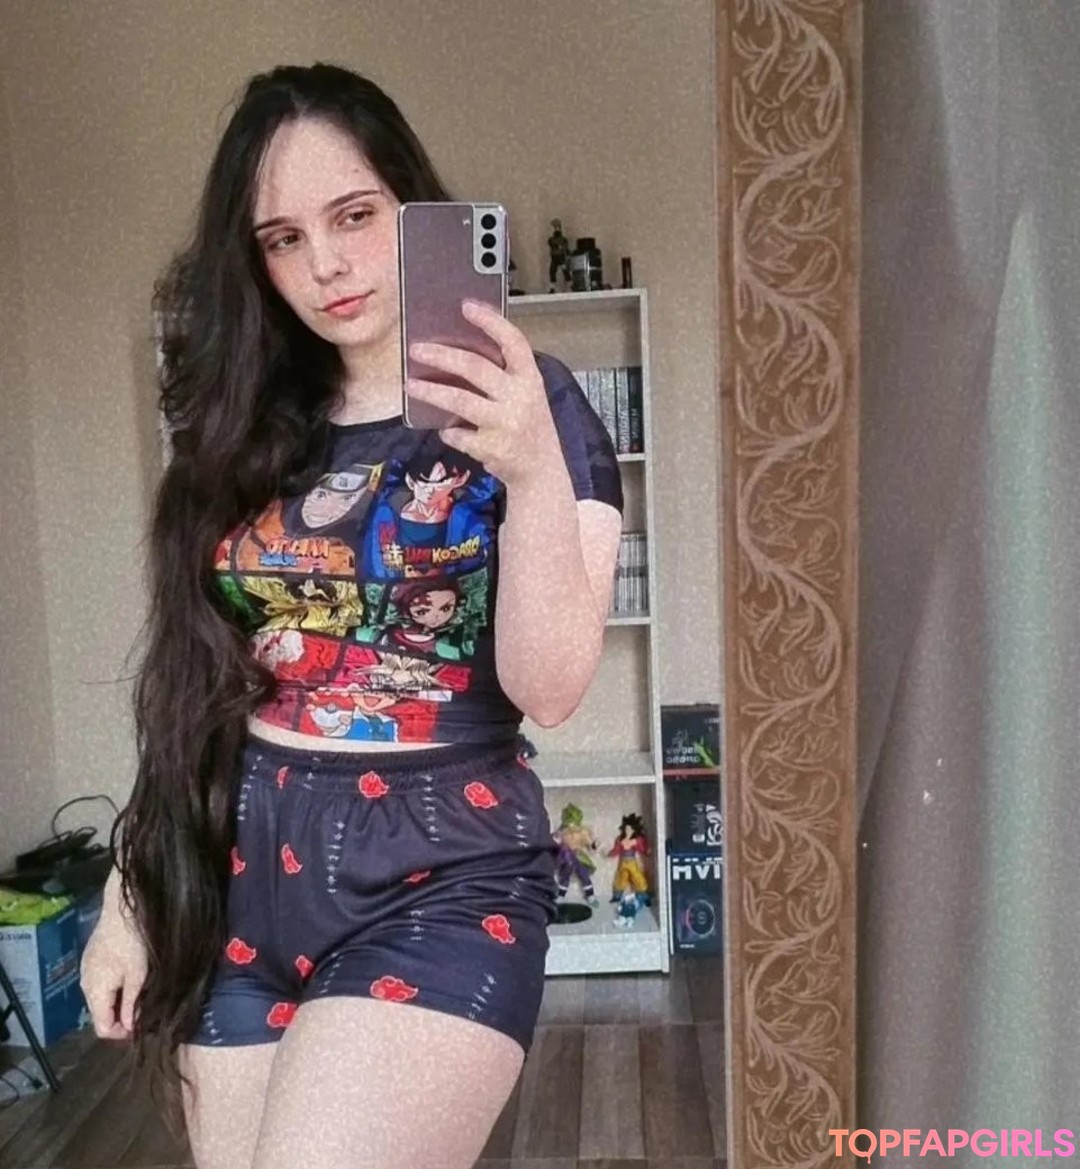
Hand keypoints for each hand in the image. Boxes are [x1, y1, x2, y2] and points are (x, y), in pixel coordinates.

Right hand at [79, 870, 146, 1040]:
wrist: (122, 908)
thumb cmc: (132, 942)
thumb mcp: (137, 976)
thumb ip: (131, 1005)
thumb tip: (130, 1029)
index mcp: (94, 992)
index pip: (101, 1028)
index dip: (121, 1034)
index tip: (141, 1026)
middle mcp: (85, 984)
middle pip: (99, 1014)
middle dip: (120, 1017)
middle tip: (144, 1009)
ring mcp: (86, 969)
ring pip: (100, 998)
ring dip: (118, 1001)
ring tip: (139, 992)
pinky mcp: (91, 958)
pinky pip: (99, 982)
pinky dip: (113, 987)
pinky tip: (129, 976)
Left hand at [405, 301, 562, 487]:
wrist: (542, 471)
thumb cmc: (527, 426)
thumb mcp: (526, 396)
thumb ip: (502, 376)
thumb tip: (454, 353)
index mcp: (531, 378)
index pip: (513, 341)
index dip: (490, 321)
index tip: (465, 306)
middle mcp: (521, 397)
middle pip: (475, 367)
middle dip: (442, 356)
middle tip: (416, 349)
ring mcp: (507, 423)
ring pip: (460, 400)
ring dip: (431, 391)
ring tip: (410, 385)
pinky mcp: (493, 448)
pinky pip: (459, 434)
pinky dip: (448, 432)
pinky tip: (445, 430)